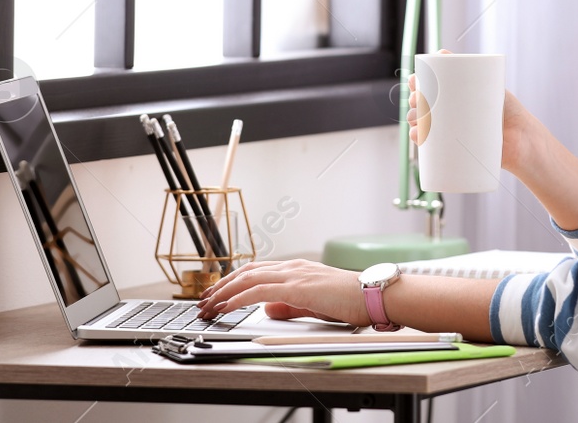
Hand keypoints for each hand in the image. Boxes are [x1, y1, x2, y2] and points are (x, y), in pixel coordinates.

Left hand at [195, 259, 364, 325]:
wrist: (374, 295)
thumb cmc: (351, 299)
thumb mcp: (313, 304)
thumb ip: (289, 306)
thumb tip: (267, 309)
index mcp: (296, 269)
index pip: (256, 271)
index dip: (232, 281)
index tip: (216, 294)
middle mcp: (292, 267)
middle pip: (246, 271)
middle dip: (221, 286)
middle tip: (203, 301)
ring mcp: (295, 275)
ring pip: (249, 278)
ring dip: (224, 292)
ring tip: (208, 305)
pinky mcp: (298, 288)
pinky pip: (260, 291)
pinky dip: (239, 298)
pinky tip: (227, 306)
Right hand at [408, 49, 533, 173]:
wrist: (522, 141)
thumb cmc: (508, 110)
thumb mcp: (490, 85)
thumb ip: (472, 70)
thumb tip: (441, 53)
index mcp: (456, 95)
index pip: (429, 85)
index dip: (417, 82)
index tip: (414, 81)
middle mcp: (450, 112)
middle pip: (422, 103)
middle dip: (413, 100)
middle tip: (417, 100)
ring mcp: (450, 131)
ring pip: (422, 123)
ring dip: (413, 119)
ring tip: (418, 119)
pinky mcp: (453, 148)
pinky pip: (430, 144)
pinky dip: (419, 138)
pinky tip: (417, 136)